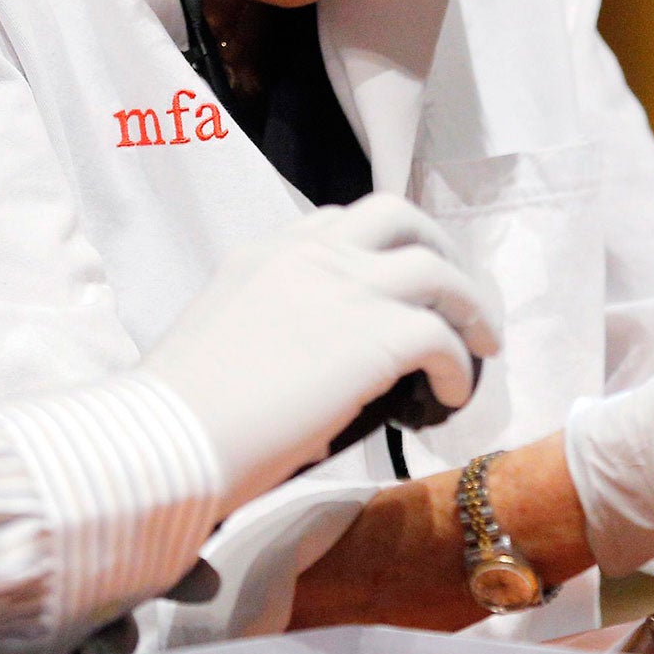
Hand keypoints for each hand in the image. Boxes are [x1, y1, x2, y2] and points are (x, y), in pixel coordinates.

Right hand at [144, 195, 500, 512]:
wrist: (171, 436)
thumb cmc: (178, 411)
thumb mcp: (218, 334)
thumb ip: (266, 323)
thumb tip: (302, 359)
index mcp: (265, 253)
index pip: (334, 220)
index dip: (374, 246)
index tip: (388, 278)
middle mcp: (309, 255)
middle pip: (399, 216)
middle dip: (437, 248)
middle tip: (454, 294)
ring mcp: (347, 288)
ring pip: (437, 269)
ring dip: (469, 304)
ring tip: (482, 342)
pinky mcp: (376, 335)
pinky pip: (443, 337)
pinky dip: (459, 366)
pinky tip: (450, 395)